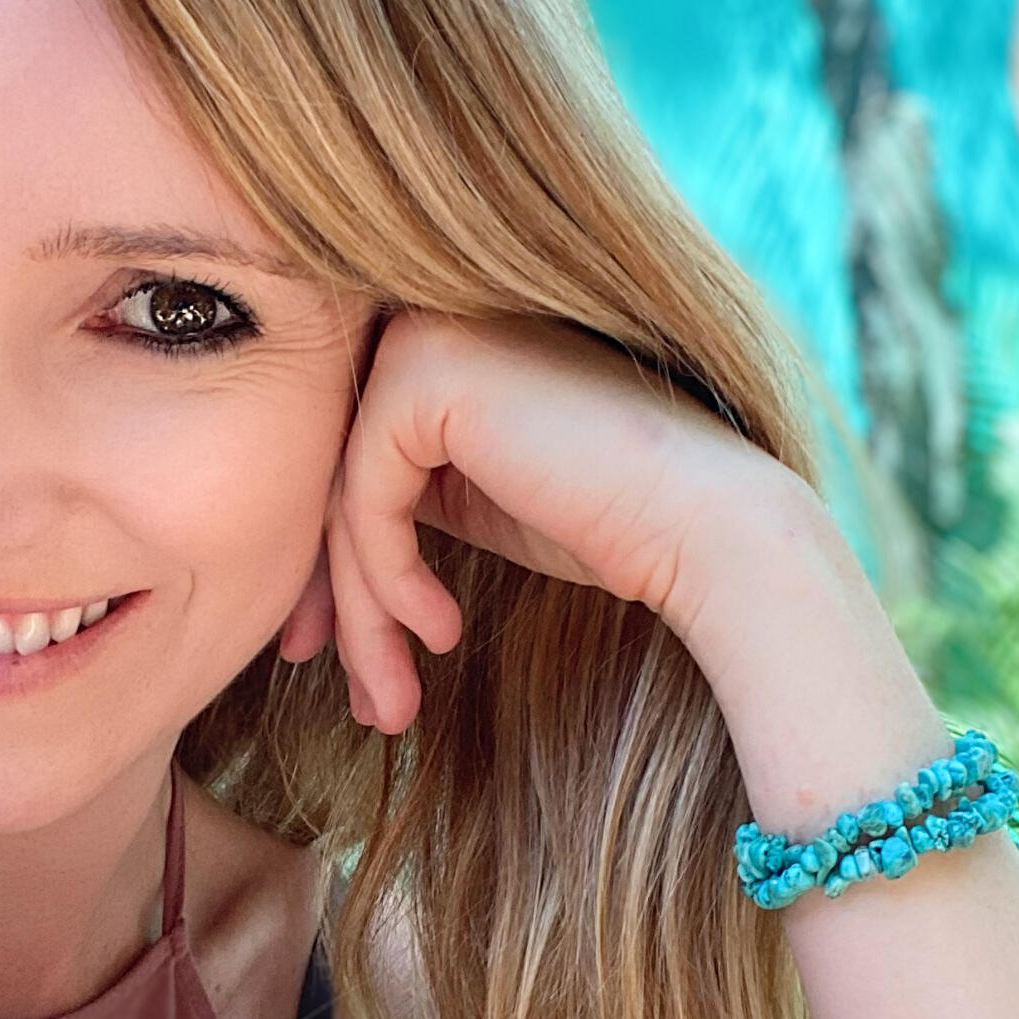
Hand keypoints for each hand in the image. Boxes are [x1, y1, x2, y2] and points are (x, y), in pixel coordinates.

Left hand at [276, 311, 751, 730]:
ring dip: (364, 616)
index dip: (336, 569)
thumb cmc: (613, 525)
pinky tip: (441, 630)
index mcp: (437, 341)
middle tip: (363, 701)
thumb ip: (405, 489)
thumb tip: (312, 550)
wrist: (706, 525)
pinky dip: (389, 579)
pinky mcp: (426, 372)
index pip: (349, 461)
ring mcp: (422, 333)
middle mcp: (422, 315)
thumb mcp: (480, 499)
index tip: (333, 657)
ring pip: (342, 497)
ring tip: (392, 703)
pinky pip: (365, 498)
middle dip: (337, 602)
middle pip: (334, 478)